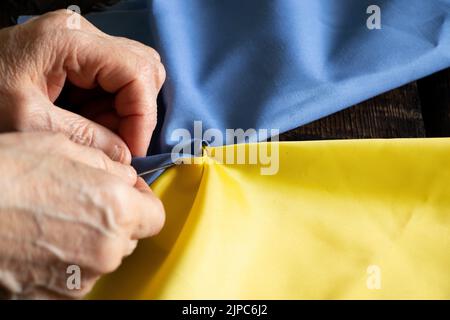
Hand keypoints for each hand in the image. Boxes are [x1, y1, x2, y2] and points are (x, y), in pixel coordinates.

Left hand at [0, 10, 165, 162]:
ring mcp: (83, 42)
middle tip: (118, 142)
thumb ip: (84, 138)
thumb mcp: (30, 122)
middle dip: (137, 112)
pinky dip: (113, 108)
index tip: (134, 150)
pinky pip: (117, 81)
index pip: (136, 72)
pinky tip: (91, 122)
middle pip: (143, 69)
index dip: (142, 115)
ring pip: (135, 75)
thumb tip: (126, 155)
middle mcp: (82, 33)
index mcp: (70, 39)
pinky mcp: (80, 56)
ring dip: (127, 110)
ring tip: (100, 132)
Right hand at [0, 132, 164, 298]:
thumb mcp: (62, 147)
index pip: (155, 216)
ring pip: (102, 256)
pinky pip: (75, 275)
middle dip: (115, 219)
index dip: (143, 203)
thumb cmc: (6, 173)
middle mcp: (107, 250)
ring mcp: (80, 278)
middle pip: (129, 237)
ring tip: (53, 219)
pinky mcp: (54, 296)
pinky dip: (66, 260)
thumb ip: (108, 164)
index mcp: (118, 211)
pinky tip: (40, 240)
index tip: (126, 193)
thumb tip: (126, 176)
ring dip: (89, 240)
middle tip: (81, 200)